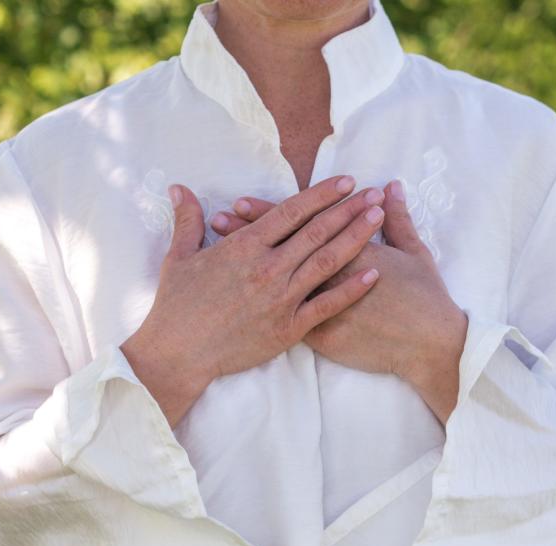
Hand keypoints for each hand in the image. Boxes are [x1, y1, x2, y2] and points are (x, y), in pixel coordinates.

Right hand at [122, 176, 386, 427]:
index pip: (291, 212)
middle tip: (374, 194)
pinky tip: (374, 273)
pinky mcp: (288, 328)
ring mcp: (281, 299)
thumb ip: (187, 219)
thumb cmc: (176, 306)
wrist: (179, 354)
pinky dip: (352, 289)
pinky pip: (327, 305)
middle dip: (349, 210)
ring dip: (356, 238)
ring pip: (326, 262)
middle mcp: (267, 269)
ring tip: (378, 219)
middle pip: (317, 232)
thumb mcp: (179, 257)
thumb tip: (179, 188)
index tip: (345, 182)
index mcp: (243, 247)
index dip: (321, 195)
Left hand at [211, 180, 467, 424]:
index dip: (269, 213)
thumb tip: (390, 188)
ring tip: (219, 253)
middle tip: (219, 219)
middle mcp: (329, 276)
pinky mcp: (322, 336)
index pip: (301, 226)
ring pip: (275, 283)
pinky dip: (261, 308)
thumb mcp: (415, 252)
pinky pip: (286, 320)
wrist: (429, 344)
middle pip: (280, 250)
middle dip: (247, 234)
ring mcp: (322, 308)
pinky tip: (240, 301)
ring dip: (247, 267)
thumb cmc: (425, 297)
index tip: (242, 203)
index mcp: (347, 249)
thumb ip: (398, 219)